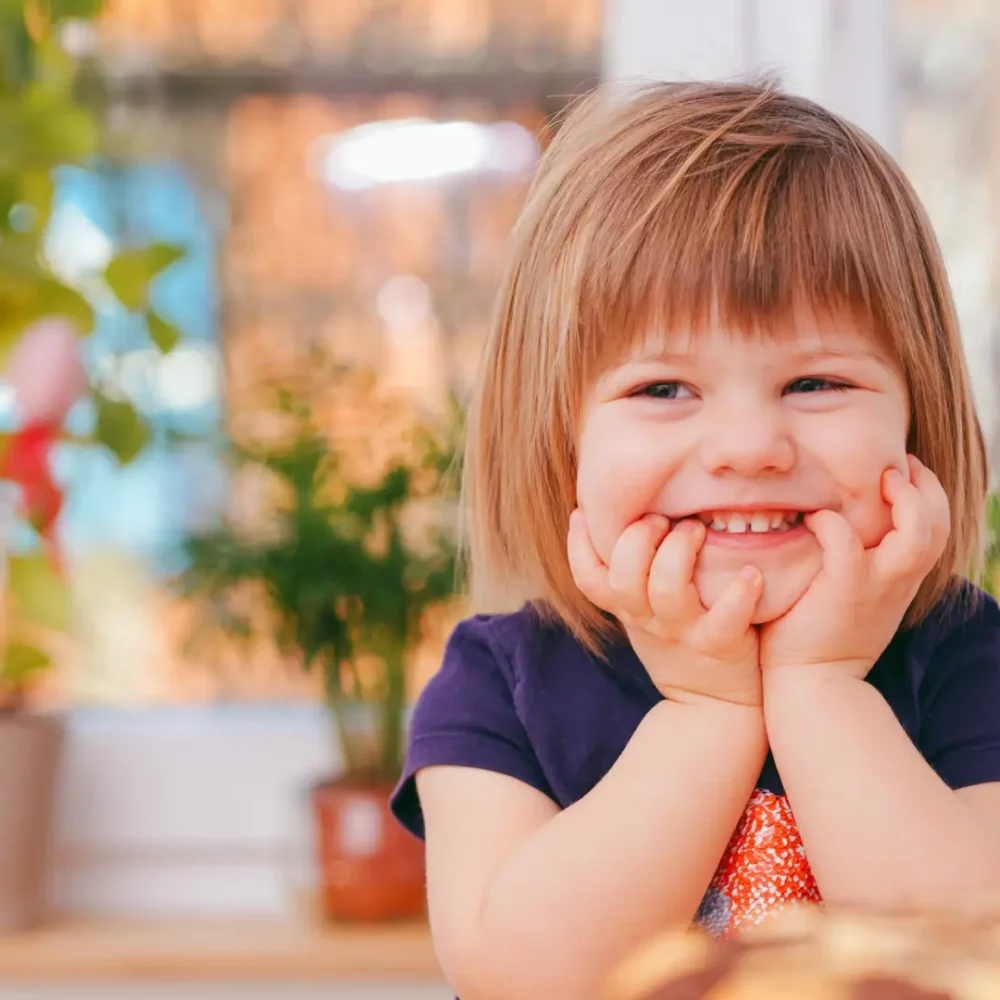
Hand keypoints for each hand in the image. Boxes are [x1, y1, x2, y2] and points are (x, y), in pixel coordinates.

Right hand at [567, 509, 763, 705]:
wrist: (712, 707)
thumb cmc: (677, 643)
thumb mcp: (641, 615)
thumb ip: (630, 576)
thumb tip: (618, 518)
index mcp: (627, 609)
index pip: (587, 579)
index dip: (578, 545)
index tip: (584, 512)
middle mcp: (648, 620)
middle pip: (624, 577)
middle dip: (638, 537)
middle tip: (661, 519)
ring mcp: (683, 632)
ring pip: (667, 590)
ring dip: (680, 551)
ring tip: (697, 529)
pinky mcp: (720, 645)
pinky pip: (726, 618)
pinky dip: (739, 593)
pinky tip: (751, 573)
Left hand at [759, 456, 949, 679]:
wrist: (810, 684)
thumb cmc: (818, 636)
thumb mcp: (852, 596)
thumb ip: (858, 563)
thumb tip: (839, 524)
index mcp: (900, 579)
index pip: (935, 529)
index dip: (928, 495)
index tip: (904, 471)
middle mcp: (897, 581)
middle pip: (939, 526)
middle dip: (926, 487)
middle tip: (898, 465)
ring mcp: (875, 587)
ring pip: (917, 535)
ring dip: (904, 500)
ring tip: (879, 479)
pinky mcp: (844, 592)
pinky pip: (846, 546)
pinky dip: (833, 524)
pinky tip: (815, 518)